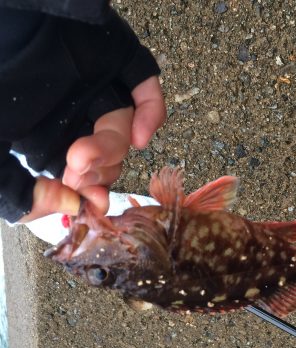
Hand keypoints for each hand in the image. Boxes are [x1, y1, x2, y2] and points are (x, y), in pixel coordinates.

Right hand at [19, 76, 165, 222]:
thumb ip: (15, 192)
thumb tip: (69, 208)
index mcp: (49, 137)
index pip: (84, 175)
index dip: (89, 192)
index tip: (89, 204)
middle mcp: (77, 115)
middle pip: (108, 157)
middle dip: (96, 172)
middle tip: (77, 172)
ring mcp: (99, 88)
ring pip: (124, 129)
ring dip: (112, 149)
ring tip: (86, 154)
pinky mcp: (119, 63)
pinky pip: (147, 91)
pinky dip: (152, 114)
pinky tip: (142, 135)